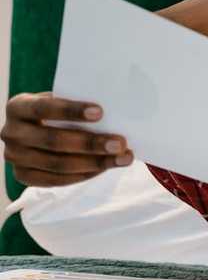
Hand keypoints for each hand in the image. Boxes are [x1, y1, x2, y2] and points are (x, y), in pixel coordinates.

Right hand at [2, 93, 132, 186]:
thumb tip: (116, 111)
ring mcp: (14, 157)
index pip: (44, 107)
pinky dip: (84, 175)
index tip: (100, 112)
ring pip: (57, 164)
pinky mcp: (22, 176)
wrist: (35, 127)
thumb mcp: (61, 99)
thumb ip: (78, 102)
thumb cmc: (57, 109)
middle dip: (91, 143)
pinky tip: (106, 168)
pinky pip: (56, 180)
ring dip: (94, 163)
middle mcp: (11, 132)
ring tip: (123, 158)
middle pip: (53, 141)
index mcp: (18, 106)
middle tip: (121, 143)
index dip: (71, 110)